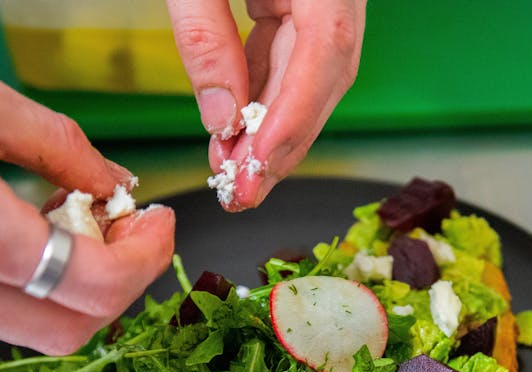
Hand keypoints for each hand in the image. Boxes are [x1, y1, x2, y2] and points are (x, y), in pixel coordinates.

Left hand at [167, 0, 365, 209]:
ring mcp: (321, 1)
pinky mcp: (296, 2)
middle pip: (324, 76)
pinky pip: (284, 58)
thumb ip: (205, 36)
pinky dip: (258, 99)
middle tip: (243, 191)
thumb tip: (221, 115)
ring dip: (269, 131)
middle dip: (282, 142)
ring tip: (234, 174)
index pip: (326, 49)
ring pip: (307, 77)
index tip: (260, 161)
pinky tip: (234, 134)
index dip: (295, 113)